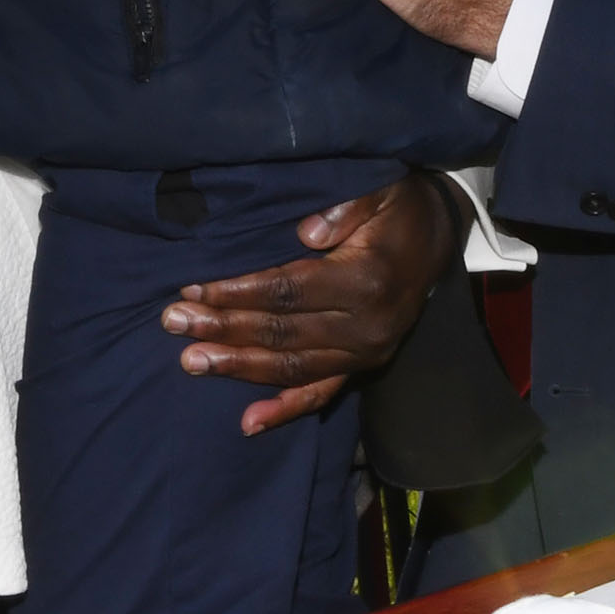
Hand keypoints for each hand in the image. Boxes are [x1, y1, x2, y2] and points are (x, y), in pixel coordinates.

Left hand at [162, 170, 453, 434]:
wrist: (440, 236)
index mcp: (365, 280)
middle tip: (174, 323)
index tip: (193, 290)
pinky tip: (248, 423)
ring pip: (293, 369)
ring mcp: (367, 353)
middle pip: (281, 334)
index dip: (237, 293)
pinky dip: (285, 410)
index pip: (287, 292)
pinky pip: (322, 394)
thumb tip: (306, 232)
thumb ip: (345, 208)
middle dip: (223, 330)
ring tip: (191, 362)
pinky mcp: (365, 366)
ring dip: (239, 368)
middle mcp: (367, 327)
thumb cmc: (399, 207)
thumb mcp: (379, 189)